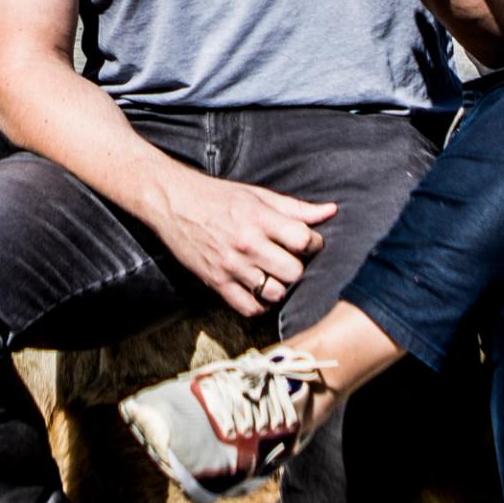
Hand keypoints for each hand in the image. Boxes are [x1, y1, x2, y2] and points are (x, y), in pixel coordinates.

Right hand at [146, 167, 335, 319]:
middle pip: (293, 271)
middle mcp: (247, 243)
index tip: (308, 244)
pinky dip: (259, 304)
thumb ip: (295, 207)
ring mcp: (230, 265)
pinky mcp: (216, 282)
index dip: (314, 244)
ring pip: (274, 293)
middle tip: (290, 261)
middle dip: (298, 268)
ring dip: (280, 288)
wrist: (172, 201)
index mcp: (260, 218)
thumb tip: (331, 211)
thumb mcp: (258, 195)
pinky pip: (248, 307)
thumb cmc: (218, 196)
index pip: (304, 241)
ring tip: (275, 276)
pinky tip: (259, 291)